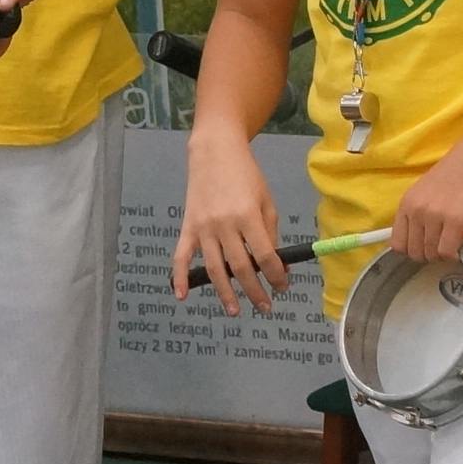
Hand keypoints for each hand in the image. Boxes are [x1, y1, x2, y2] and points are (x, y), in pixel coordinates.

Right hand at [172, 137, 290, 315]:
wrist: (214, 152)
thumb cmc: (246, 175)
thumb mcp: (266, 200)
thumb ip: (270, 232)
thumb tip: (274, 263)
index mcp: (248, 216)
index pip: (264, 256)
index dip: (276, 276)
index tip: (283, 287)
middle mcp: (224, 225)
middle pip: (240, 267)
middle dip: (255, 291)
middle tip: (265, 306)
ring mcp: (203, 227)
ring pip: (214, 268)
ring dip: (225, 293)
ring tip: (236, 311)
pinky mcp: (188, 227)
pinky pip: (181, 256)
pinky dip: (179, 277)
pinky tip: (182, 296)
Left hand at [393, 134, 462, 261]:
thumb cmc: (462, 168)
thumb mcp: (429, 189)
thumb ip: (422, 210)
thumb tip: (421, 236)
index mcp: (407, 201)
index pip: (397, 242)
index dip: (410, 250)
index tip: (424, 248)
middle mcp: (417, 210)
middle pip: (414, 251)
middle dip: (428, 255)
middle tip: (442, 248)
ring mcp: (435, 216)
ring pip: (431, 253)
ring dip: (442, 254)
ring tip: (452, 245)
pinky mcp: (457, 221)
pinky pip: (447, 251)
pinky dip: (453, 255)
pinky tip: (460, 249)